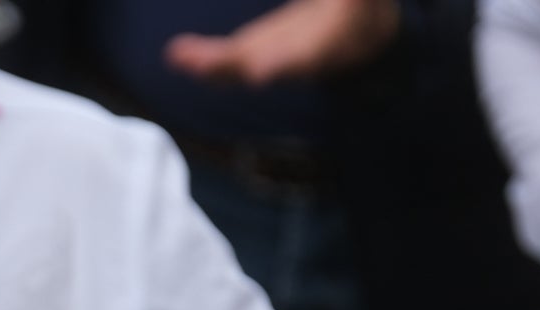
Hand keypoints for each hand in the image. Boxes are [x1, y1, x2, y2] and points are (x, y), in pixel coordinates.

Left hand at [164, 0, 398, 85]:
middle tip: (204, 66)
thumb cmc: (360, 16)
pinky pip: (225, 58)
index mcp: (325, 44)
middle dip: (232, 67)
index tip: (261, 72)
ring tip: (179, 56)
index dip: (283, 63)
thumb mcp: (362, 5)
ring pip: (236, 67)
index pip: (304, 55)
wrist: (353, 35)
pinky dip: (202, 57)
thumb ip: (357, 0)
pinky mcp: (253, 52)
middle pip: (259, 66)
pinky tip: (177, 52)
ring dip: (207, 64)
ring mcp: (269, 57)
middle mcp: (292, 58)